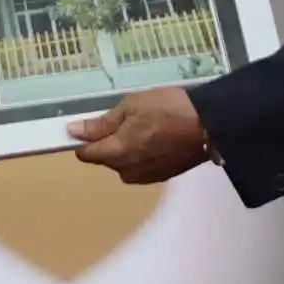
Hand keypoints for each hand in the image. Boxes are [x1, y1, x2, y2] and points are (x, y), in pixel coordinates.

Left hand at [67, 88, 208, 183]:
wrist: (210, 125)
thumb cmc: (169, 109)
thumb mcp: (131, 106)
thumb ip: (101, 123)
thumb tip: (73, 131)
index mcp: (116, 153)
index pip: (86, 153)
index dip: (84, 138)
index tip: (91, 124)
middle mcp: (127, 171)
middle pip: (105, 158)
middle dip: (109, 141)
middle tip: (129, 119)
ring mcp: (145, 177)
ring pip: (123, 163)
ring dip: (127, 148)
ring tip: (147, 126)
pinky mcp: (160, 177)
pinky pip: (140, 166)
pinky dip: (143, 154)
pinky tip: (158, 138)